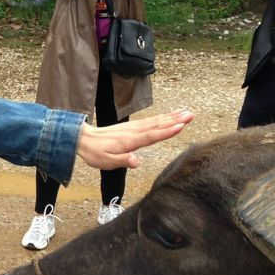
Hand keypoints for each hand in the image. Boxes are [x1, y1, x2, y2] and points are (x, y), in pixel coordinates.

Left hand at [75, 109, 193, 170]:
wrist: (83, 139)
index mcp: (130, 141)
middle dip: (175, 120)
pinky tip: (170, 115)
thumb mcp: (106, 162)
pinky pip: (150, 121)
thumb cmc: (95, 153)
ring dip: (172, 117)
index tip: (181, 126)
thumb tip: (137, 161)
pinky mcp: (132, 127)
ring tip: (186, 112)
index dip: (167, 131)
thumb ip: (123, 161)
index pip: (152, 136)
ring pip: (156, 121)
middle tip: (191, 115)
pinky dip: (162, 117)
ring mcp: (133, 128)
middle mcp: (134, 132)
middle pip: (158, 125)